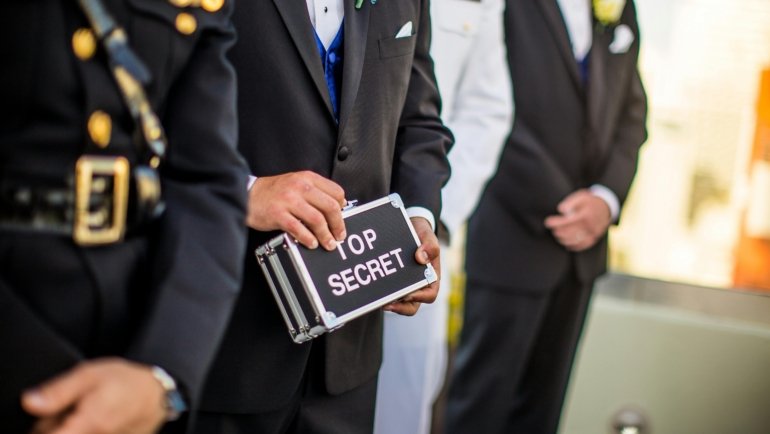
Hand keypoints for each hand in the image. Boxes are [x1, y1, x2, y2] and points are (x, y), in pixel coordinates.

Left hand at [22, 358, 166, 433]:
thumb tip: (29, 403)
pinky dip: (84, 431)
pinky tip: (91, 422)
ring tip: (83, 413)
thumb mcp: (89, 374)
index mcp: (87, 424)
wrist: (156, 395)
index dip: (43, 427)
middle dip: (55, 426)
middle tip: (69, 408)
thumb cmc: (126, 381)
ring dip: (71, 428)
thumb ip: (58, 391)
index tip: (48, 416)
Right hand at [247, 171, 346, 249]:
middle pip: (330, 206)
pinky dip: (308, 238)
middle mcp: (300, 187)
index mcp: (307, 178)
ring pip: (317, 219)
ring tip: (328, 243)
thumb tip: (337, 207)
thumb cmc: (273, 191)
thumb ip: (315, 191)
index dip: (342, 207)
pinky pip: (299, 229)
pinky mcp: (278, 214)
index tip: (342, 217)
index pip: (336, 192)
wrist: (248, 194)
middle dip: (338, 224)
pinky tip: (312, 243)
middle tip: (339, 235)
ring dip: (326, 235)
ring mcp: (289, 200)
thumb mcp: (296, 183)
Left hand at [385, 217, 440, 315]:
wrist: (411, 227)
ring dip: (390, 304)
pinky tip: (372, 290)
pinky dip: (382, 294)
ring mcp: (406, 285)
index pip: (429, 295)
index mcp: (432, 277)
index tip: (407, 294)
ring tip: (378, 301)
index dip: (419, 297)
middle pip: (412, 306)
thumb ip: (430, 246)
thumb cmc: (422, 234)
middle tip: (386, 303)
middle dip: (400, 307)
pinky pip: (389, 293)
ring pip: (399, 303)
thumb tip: (421, 258)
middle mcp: (419, 285)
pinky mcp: (394, 282)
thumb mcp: (428, 235)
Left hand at [544, 189, 611, 251]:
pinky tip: (566, 243)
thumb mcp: (581, 196)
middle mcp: (590, 225)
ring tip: (557, 234)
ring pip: (576, 240)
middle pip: (570, 232)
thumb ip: (570, 202)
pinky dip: (574, 245)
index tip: (547, 222)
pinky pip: (584, 245)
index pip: (567, 221)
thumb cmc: (590, 201)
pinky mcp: (595, 237)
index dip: (556, 223)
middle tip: (552, 228)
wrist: (607, 206)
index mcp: (586, 214)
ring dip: (564, 239)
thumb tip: (561, 210)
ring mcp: (594, 233)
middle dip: (558, 231)